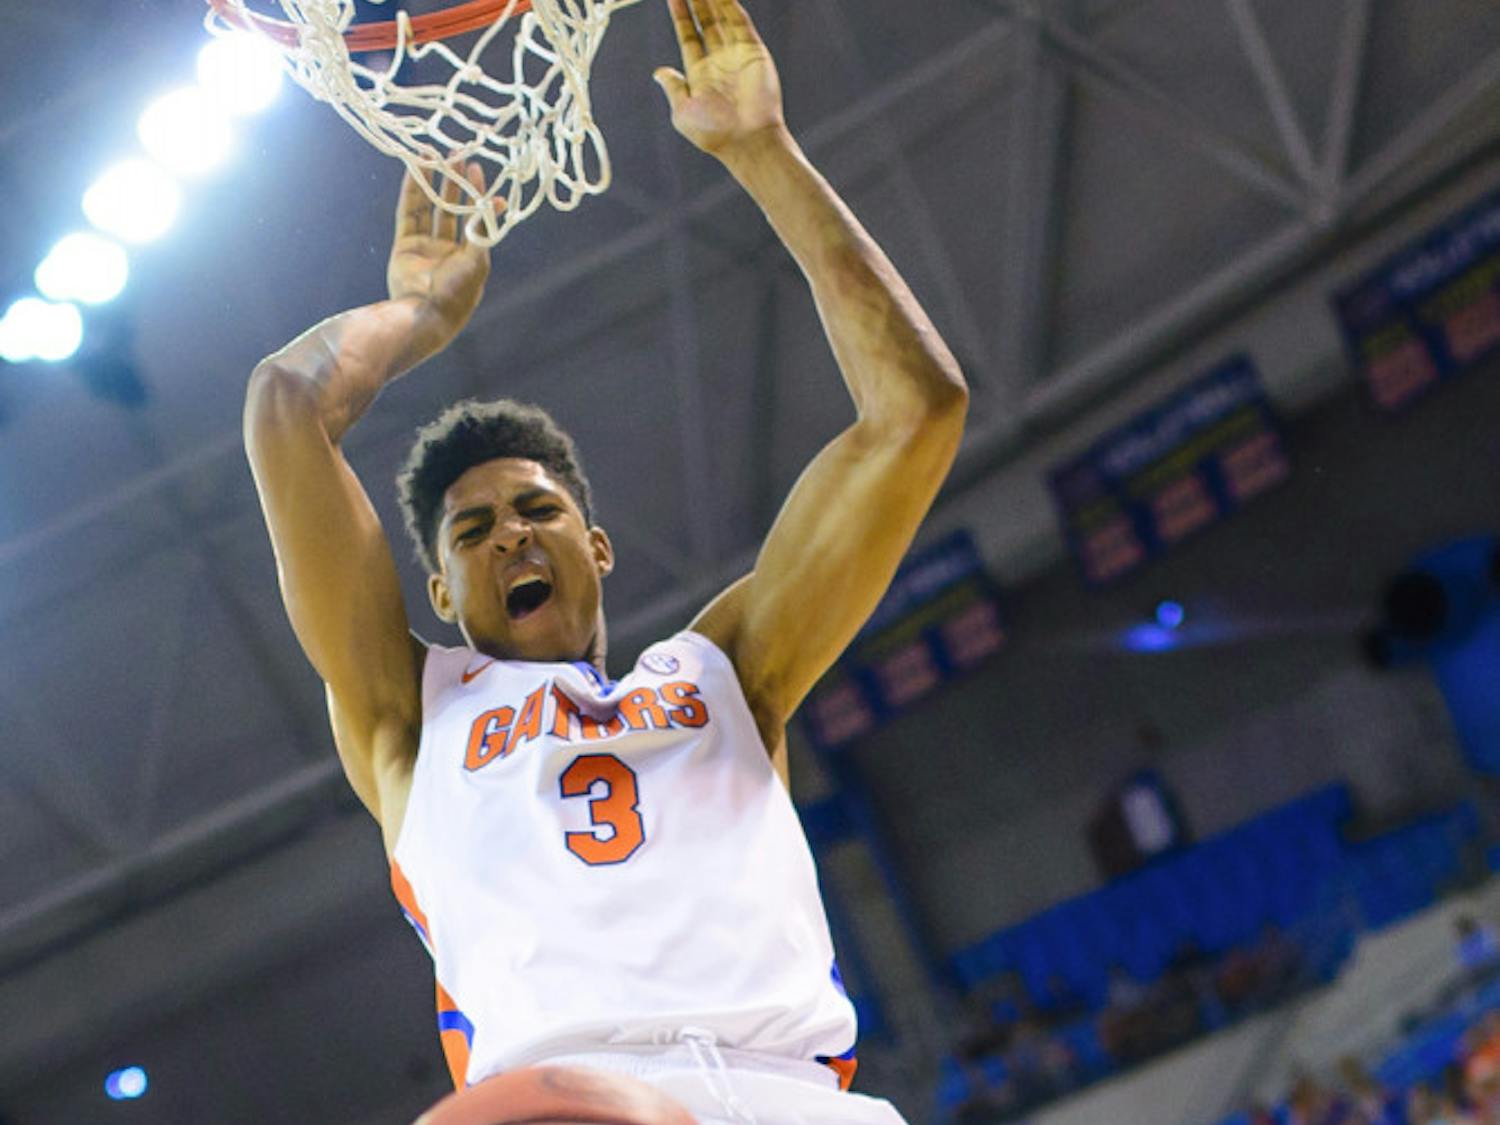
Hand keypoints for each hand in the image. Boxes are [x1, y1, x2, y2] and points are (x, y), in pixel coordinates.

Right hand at [387, 163, 492, 352]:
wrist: (423, 314)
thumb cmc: (457, 292)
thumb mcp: (477, 262)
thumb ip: (482, 231)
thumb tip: (496, 203)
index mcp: (471, 257)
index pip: (475, 218)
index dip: (477, 194)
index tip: (478, 170)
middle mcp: (449, 251)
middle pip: (453, 209)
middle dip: (456, 183)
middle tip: (459, 156)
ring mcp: (426, 248)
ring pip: (430, 208)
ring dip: (433, 183)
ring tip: (436, 156)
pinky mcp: (405, 246)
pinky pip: (409, 213)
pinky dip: (412, 191)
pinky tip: (416, 169)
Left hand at [655, 0, 785, 159]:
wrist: (746, 140)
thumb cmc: (713, 133)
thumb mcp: (683, 111)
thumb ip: (673, 87)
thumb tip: (659, 72)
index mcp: (700, 73)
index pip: (689, 35)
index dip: (681, 15)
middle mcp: (719, 61)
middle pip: (705, 21)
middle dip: (696, 0)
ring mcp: (737, 54)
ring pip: (722, 17)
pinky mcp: (754, 51)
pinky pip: (740, 22)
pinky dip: (730, 5)